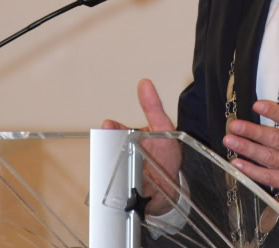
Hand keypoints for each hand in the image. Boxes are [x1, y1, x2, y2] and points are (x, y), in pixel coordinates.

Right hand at [102, 79, 181, 214]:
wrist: (170, 187)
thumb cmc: (165, 153)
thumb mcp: (163, 127)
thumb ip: (153, 107)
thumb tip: (144, 83)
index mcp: (127, 139)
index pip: (113, 132)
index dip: (111, 129)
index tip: (109, 125)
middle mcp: (121, 156)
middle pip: (108, 154)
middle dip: (109, 153)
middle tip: (114, 152)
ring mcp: (122, 176)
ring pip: (110, 174)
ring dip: (114, 175)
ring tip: (123, 175)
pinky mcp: (125, 195)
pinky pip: (116, 194)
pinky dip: (119, 193)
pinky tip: (126, 191)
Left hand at [223, 71, 278, 204]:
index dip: (274, 112)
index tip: (256, 105)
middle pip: (276, 141)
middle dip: (252, 133)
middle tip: (234, 125)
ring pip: (270, 160)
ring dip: (248, 150)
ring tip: (230, 141)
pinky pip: (272, 179)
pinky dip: (254, 173)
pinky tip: (238, 164)